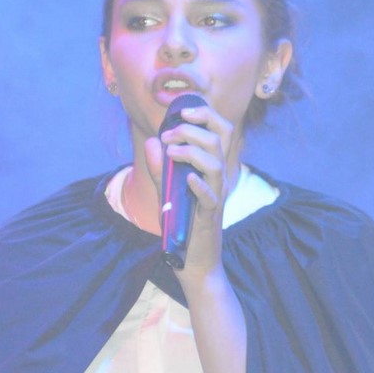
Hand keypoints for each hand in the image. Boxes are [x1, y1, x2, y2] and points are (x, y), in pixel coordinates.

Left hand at [143, 102, 235, 284]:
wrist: (194, 261)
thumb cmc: (183, 224)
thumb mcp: (167, 191)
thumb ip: (160, 168)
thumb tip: (153, 142)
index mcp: (211, 166)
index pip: (220, 129)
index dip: (205, 113)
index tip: (181, 111)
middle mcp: (217, 177)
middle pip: (221, 137)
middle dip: (194, 127)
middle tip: (168, 133)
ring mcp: (216, 195)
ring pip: (216, 162)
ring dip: (192, 151)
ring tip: (171, 151)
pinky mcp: (210, 216)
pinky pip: (211, 197)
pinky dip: (199, 185)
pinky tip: (186, 179)